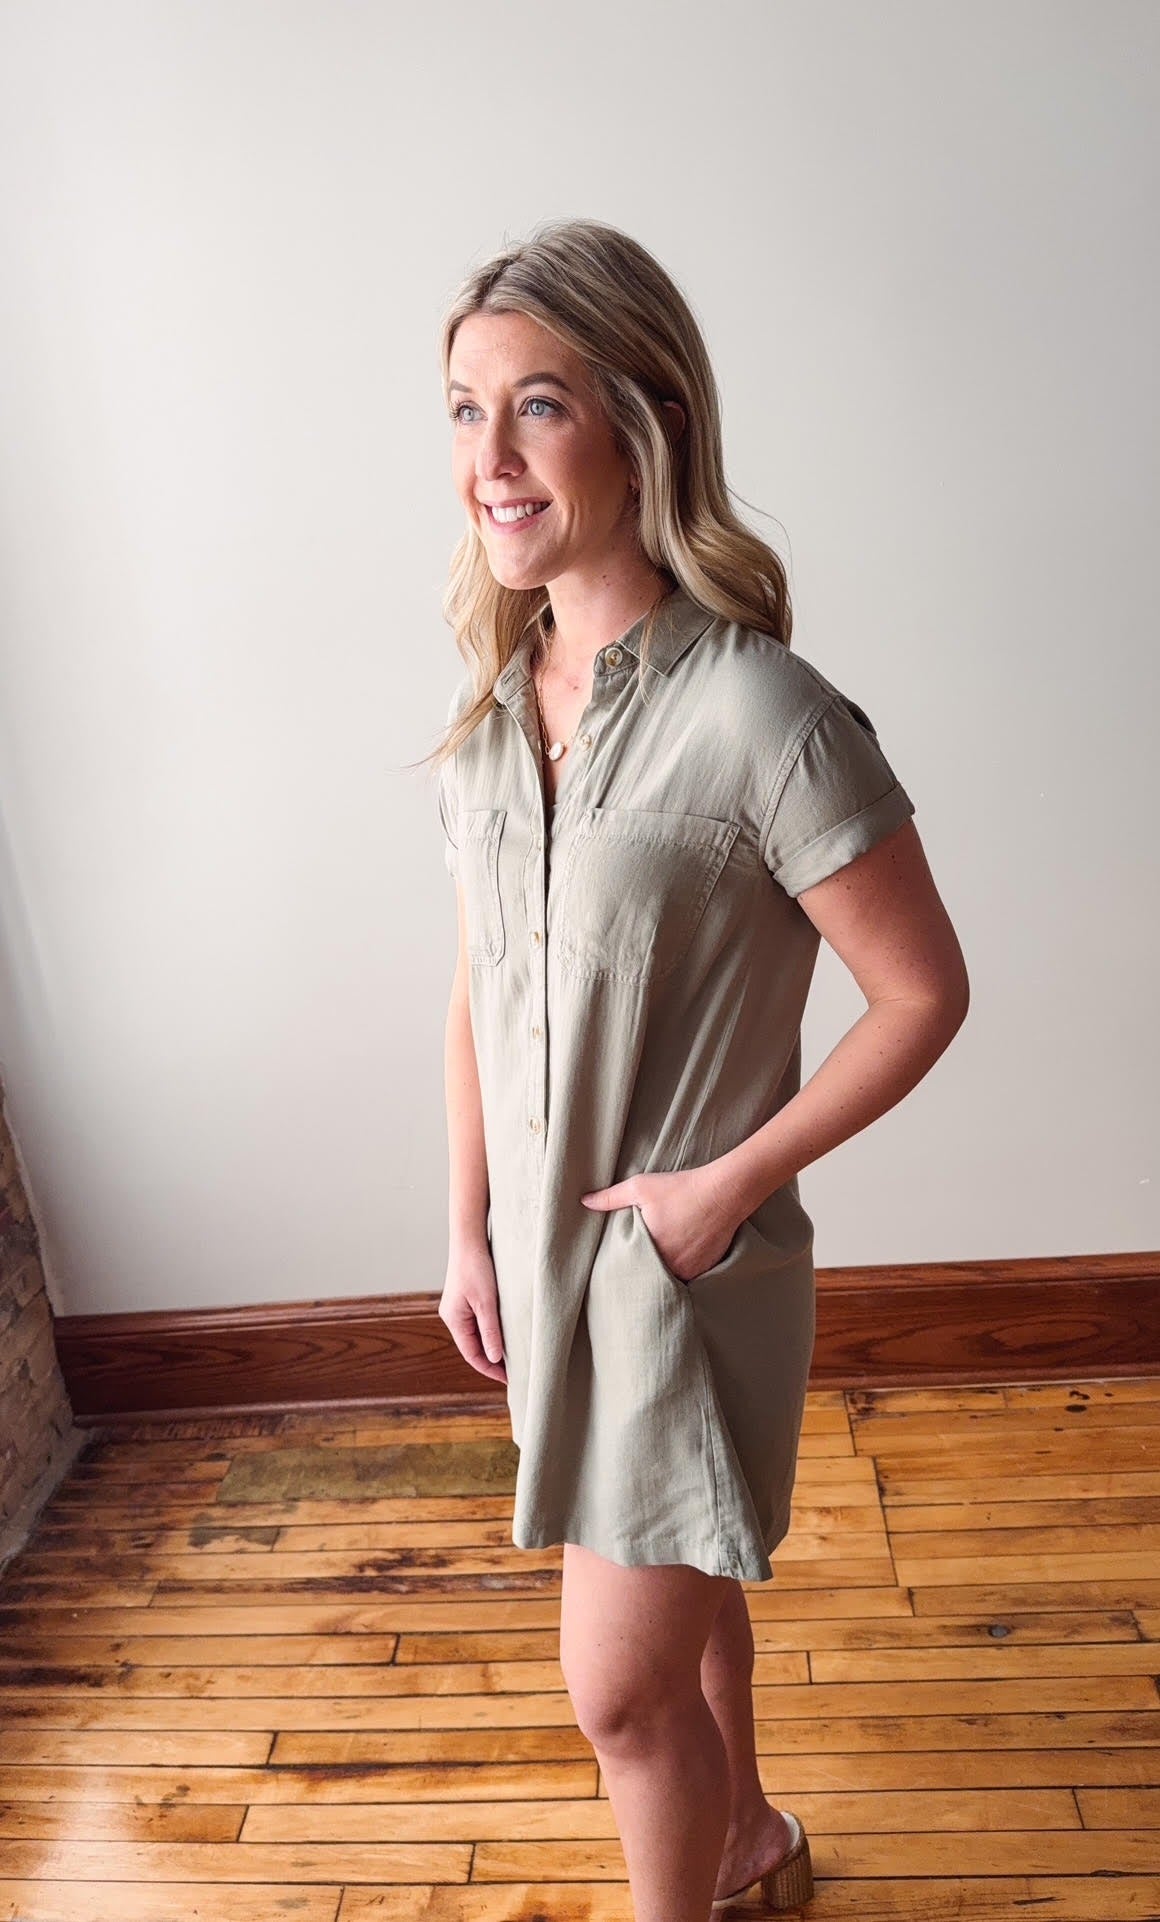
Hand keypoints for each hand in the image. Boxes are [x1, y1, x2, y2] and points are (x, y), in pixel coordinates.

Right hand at [439, 1240, 506, 1383]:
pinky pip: (479, 1323)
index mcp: (454, 1320)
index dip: (490, 1369)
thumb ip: (491, 1332)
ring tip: (513, 1356)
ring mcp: (459, 1308)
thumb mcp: (486, 1303)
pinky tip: (506, 1333)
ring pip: (477, 1335)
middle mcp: (453, 1316)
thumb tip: (494, 1359)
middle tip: (515, 1371)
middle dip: (492, 1360)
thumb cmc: (476, 1268)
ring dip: (493, 1345)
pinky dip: (492, 1332)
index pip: (472, 1355)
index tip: (510, 1379)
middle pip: (473, 1347)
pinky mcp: (467, 1299)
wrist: (470, 1239)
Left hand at [580, 1163, 746, 1282]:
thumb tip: (584, 1202)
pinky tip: (682, 1254)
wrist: (725, 1192)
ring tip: (662, 1259)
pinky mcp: (707, 1268)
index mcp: (651, 1250)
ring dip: (665, 1271)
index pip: (631, 1268)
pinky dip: (684, 1268)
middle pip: (652, 1275)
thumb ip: (610, 1197)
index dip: (626, 1267)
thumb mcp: (641, 1186)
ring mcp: (692, 1269)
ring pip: (671, 1277)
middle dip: (645, 1271)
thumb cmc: (682, 1187)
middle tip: (639, 1264)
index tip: (621, 1265)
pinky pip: (690, 1276)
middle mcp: (672, 1265)